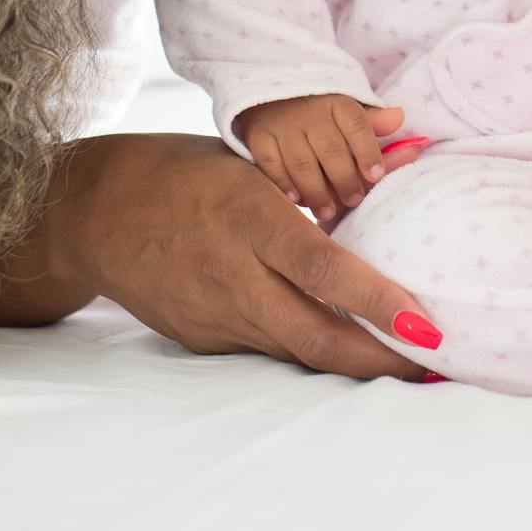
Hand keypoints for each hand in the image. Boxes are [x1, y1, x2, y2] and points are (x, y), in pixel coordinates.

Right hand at [46, 133, 438, 378]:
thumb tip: (378, 183)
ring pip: (297, 352)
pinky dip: (307, 347)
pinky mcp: (204, 339)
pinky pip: (268, 346)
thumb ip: (302, 190)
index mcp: (247, 218)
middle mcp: (233, 276)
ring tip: (407, 362)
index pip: (322, 269)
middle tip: (437, 366)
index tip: (425, 324)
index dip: (377, 302)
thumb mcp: (245, 164)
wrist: (94, 213)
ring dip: (352, 362)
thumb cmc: (181, 171)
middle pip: (317, 338)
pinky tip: (341, 345)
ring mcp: (216, 317)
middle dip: (382, 361)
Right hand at [236, 95, 406, 220]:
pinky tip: (295, 199)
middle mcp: (310, 112)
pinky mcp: (259, 137)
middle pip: (331, 149)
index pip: (356, 125)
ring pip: (301, 161)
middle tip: (353, 201)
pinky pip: (271, 164)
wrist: (271, 96)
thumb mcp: (348, 110)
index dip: (368, 151)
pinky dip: (283, 183)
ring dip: (316, 190)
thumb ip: (374, 122)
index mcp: (337, 103)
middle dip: (344, 179)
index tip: (375, 176)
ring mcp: (282, 124)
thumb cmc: (320, 112)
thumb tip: (400, 117)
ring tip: (327, 211)